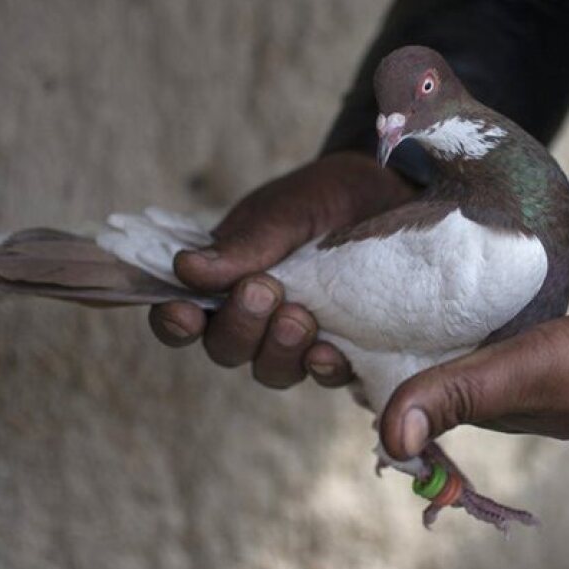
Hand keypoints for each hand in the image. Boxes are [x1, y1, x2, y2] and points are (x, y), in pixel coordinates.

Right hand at [149, 151, 415, 387]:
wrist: (392, 193)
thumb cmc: (326, 198)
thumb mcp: (286, 211)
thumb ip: (244, 244)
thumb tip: (184, 269)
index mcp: (225, 279)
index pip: (183, 315)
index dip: (175, 322)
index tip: (185, 313)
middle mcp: (255, 316)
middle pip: (226, 348)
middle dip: (240, 327)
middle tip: (262, 291)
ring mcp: (297, 337)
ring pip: (271, 369)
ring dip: (279, 351)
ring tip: (300, 319)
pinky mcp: (342, 347)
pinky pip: (324, 376)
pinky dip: (323, 369)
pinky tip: (331, 353)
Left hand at [378, 218, 568, 458]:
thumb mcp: (516, 375)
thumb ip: (453, 394)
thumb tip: (386, 438)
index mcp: (507, 401)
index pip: (440, 378)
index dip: (407, 351)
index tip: (377, 308)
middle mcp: (539, 383)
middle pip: (482, 338)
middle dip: (454, 306)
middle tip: (425, 253)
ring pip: (533, 311)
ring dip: (512, 280)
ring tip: (487, 232)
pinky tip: (568, 217)